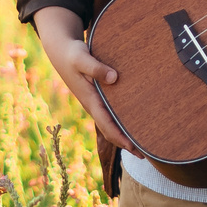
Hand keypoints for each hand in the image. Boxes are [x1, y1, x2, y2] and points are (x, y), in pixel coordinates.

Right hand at [31, 8, 139, 152]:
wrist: (61, 52)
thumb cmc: (73, 54)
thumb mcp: (82, 58)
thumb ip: (96, 67)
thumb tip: (114, 78)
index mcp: (90, 99)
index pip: (106, 124)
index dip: (120, 138)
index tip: (134, 148)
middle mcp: (93, 105)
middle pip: (110, 130)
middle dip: (126, 143)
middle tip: (145, 155)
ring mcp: (95, 103)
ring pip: (110, 124)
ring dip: (124, 135)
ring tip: (143, 143)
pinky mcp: (97, 97)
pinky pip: (110, 115)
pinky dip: (121, 122)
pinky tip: (133, 122)